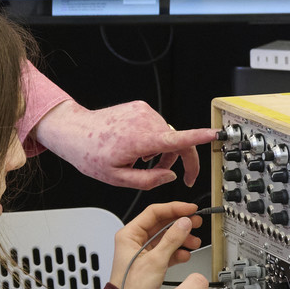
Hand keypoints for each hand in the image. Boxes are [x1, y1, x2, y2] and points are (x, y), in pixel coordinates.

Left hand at [30, 100, 218, 190]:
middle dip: (179, 161)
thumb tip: (170, 177)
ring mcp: (143, 112)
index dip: (199, 137)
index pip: (178, 138)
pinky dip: (155, 141)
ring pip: (168, 135)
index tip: (215, 134)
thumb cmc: (90, 154)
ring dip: (164, 152)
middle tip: (179, 178)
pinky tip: (139, 152)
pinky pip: (157, 127)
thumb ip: (148, 180)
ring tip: (146, 166)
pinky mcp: (140, 108)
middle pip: (177, 141)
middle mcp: (145, 121)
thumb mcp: (118, 179)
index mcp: (141, 139)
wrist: (74, 131)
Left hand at [113, 201, 203, 288]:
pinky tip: (185, 255)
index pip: (154, 212)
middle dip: (180, 224)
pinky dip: (176, 252)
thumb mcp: (156, 260)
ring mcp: (142, 251)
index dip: (174, 208)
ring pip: (165, 238)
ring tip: (194, 241)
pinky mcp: (149, 262)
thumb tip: (184, 223)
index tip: (190, 209)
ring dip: (181, 239)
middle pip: (161, 224)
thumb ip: (172, 239)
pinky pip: (166, 251)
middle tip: (196, 223)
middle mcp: (135, 240)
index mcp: (129, 234)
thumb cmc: (131, 286)